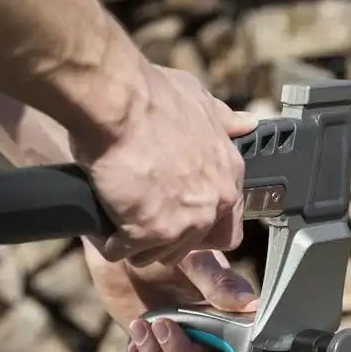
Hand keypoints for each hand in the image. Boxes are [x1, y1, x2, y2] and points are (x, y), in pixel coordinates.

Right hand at [74, 62, 257, 267]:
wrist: (119, 102)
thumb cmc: (152, 97)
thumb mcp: (199, 99)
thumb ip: (223, 120)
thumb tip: (245, 124)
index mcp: (228, 174)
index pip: (228, 228)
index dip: (201, 228)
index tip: (178, 217)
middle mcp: (213, 202)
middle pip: (192, 246)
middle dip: (167, 238)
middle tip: (143, 216)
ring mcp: (183, 222)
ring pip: (160, 254)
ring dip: (139, 244)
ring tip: (121, 218)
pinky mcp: (147, 232)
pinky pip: (125, 253)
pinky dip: (111, 243)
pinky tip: (105, 225)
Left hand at [82, 237, 258, 351]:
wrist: (123, 250)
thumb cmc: (165, 244)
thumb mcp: (194, 259)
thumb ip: (220, 283)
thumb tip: (253, 306)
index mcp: (226, 311)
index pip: (239, 351)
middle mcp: (208, 331)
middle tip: (159, 322)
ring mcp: (181, 341)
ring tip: (141, 325)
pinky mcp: (155, 347)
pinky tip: (134, 338)